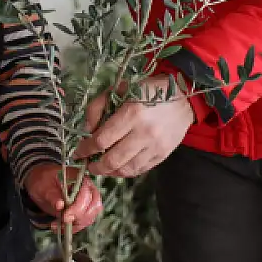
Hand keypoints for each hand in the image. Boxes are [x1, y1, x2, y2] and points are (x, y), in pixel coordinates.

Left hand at [23, 164, 103, 231]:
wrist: (41, 183)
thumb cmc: (43, 180)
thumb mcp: (43, 186)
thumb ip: (52, 195)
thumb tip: (60, 205)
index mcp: (79, 178)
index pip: (86, 194)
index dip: (78, 207)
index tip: (65, 217)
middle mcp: (86, 188)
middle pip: (94, 206)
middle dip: (80, 217)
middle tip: (64, 221)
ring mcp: (86, 200)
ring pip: (90, 216)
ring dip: (76, 224)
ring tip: (59, 225)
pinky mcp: (82, 210)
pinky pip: (84, 221)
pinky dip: (74, 227)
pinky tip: (61, 227)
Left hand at [78, 80, 195, 177]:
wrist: (184, 97)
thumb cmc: (148, 90)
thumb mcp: (120, 88)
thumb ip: (98, 107)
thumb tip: (86, 130)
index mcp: (132, 113)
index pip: (102, 140)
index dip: (85, 149)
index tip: (78, 152)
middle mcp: (144, 133)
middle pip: (112, 160)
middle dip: (95, 166)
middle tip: (87, 164)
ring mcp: (155, 147)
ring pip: (126, 170)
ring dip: (109, 172)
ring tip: (101, 168)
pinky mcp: (163, 155)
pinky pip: (140, 170)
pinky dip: (125, 172)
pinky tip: (118, 167)